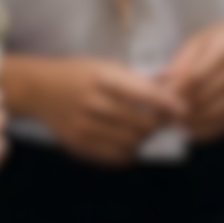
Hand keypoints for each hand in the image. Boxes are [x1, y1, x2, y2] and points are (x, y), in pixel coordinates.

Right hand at [1, 55, 180, 167]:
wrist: (38, 90)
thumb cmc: (78, 73)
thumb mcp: (106, 65)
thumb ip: (137, 78)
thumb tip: (173, 84)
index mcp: (103, 77)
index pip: (144, 93)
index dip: (168, 104)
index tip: (184, 111)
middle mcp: (94, 103)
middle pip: (139, 122)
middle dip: (160, 125)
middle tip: (170, 124)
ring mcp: (85, 126)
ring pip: (129, 142)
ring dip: (145, 140)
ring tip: (151, 133)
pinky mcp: (78, 144)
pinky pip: (112, 157)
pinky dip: (128, 154)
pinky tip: (132, 145)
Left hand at [157, 0, 223, 143]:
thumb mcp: (200, 39)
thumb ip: (181, 61)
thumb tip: (159, 83)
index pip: (195, 76)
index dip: (175, 93)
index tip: (159, 102)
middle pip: (205, 97)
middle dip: (180, 111)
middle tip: (161, 119)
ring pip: (216, 114)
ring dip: (192, 124)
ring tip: (174, 126)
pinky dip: (208, 131)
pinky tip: (192, 131)